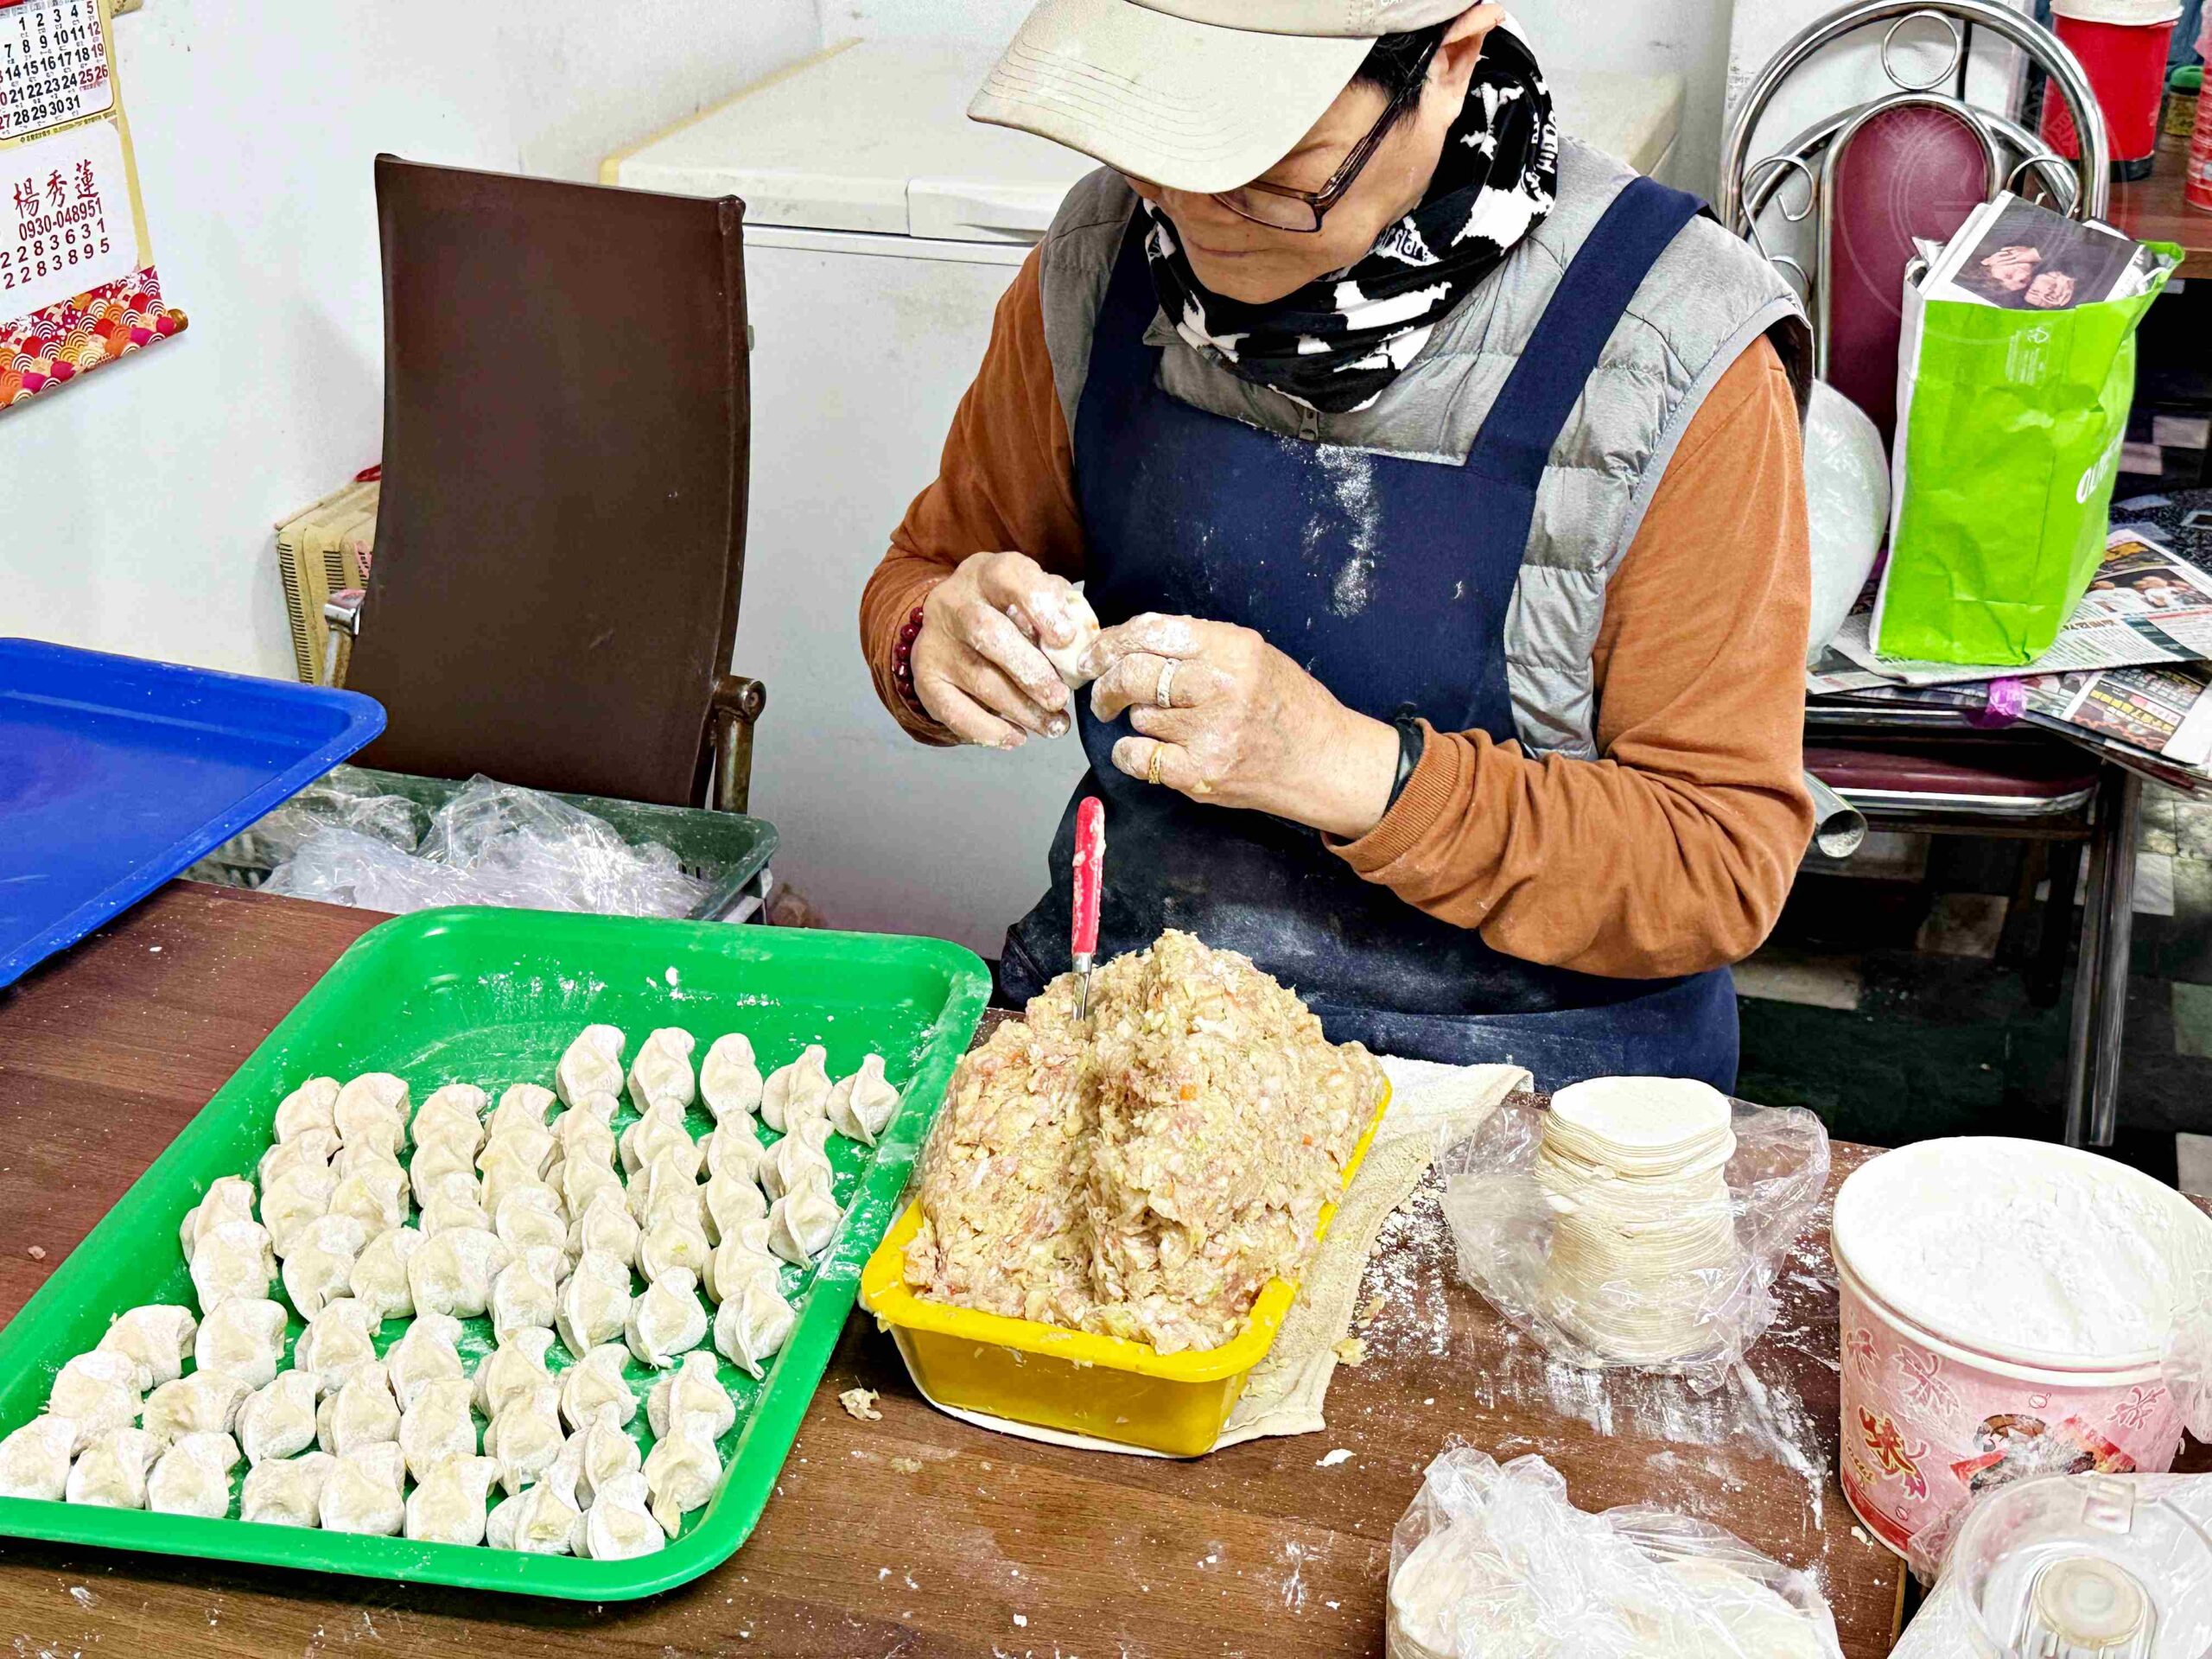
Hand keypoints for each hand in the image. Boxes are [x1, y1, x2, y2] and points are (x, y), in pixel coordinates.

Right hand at [911, 552, 1082, 748]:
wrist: (953, 620)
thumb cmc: (1010, 609)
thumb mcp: (1036, 597)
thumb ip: (1062, 613)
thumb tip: (1082, 648)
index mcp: (988, 573)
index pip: (1010, 578)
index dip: (1040, 606)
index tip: (1066, 638)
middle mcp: (955, 602)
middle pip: (988, 634)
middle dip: (1029, 671)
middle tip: (1059, 698)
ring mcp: (935, 641)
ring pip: (978, 678)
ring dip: (1021, 709)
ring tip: (1053, 726)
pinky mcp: (926, 677)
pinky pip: (952, 710)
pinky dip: (987, 730)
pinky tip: (1016, 737)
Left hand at [1087, 613, 1400, 839]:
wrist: (1323, 761)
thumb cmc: (1285, 705)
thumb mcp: (1252, 656)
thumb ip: (1199, 645)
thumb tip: (1130, 639)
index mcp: (1232, 648)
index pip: (1151, 632)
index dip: (1111, 642)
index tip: (1094, 654)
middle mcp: (1221, 687)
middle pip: (1134, 674)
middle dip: (1107, 683)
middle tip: (1104, 693)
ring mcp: (1210, 733)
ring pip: (1139, 715)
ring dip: (1139, 719)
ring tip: (1167, 724)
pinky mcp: (1200, 772)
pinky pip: (1137, 756)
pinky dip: (1130, 753)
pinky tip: (1144, 750)